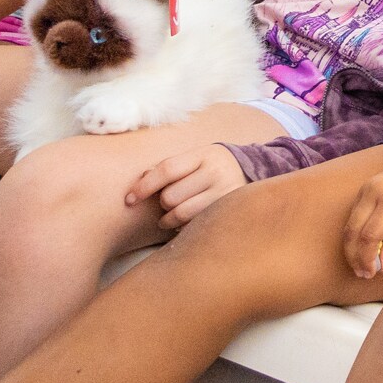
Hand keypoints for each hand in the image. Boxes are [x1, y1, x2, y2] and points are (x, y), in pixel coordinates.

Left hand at [127, 144, 245, 229]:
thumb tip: (141, 181)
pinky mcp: (229, 211)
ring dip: (169, 219)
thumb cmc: (212, 167)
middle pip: (171, 196)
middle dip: (163, 203)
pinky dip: (184, 226)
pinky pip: (195, 224)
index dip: (144, 186)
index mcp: (204, 155)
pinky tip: (188, 220)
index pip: (167, 170)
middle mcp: (216, 173)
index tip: (129, 200)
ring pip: (181, 214)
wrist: (252, 172)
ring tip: (168, 218)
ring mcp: (225, 193)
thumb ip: (169, 168)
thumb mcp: (195, 159)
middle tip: (167, 203)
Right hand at [342, 151, 382, 278]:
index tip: (371, 274)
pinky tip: (364, 248)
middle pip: (352, 232)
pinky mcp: (363, 189)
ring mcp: (365, 189)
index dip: (366, 259)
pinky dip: (355, 235)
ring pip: (349, 225)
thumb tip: (381, 265)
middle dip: (354, 256)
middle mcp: (373, 193)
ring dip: (352, 247)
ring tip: (362, 266)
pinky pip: (353, 216)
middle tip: (363, 275)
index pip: (369, 236)